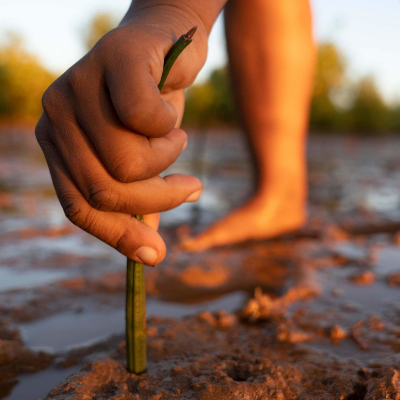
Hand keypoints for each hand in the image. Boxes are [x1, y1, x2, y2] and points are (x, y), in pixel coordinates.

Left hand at [35, 4, 209, 265]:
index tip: (155, 256)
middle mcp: (56, 118)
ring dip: (168, 160)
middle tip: (190, 188)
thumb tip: (148, 256)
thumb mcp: (144, 161)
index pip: (79, 207)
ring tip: (176, 138)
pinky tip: (172, 107)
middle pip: (105, 191)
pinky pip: (146, 119)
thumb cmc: (154, 106)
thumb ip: (138, 202)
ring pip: (127, 163)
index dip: (118, 237)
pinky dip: (171, 125)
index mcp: (58, 146)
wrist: (168, 41)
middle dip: (157, 200)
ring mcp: (78, 86)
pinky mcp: (110, 60)